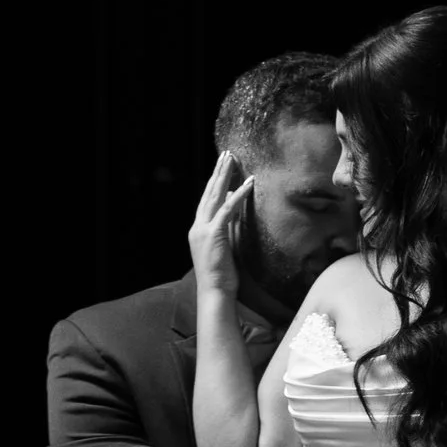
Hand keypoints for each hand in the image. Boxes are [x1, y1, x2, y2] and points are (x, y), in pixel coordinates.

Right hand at [188, 150, 253, 301]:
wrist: (214, 292)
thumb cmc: (221, 274)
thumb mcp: (224, 245)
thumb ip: (227, 225)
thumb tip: (234, 206)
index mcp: (199, 229)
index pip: (207, 199)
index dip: (215, 181)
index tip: (222, 166)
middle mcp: (198, 226)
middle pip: (209, 192)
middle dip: (218, 172)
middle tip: (226, 154)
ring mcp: (203, 229)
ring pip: (215, 196)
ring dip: (224, 176)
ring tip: (232, 159)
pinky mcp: (214, 234)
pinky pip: (228, 209)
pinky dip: (239, 194)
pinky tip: (248, 183)